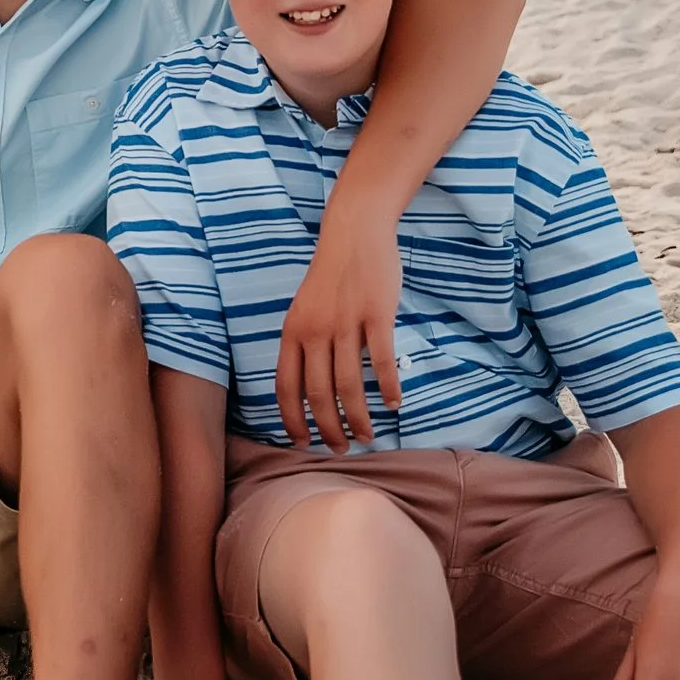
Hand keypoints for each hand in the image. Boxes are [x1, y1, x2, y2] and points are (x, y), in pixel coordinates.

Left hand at [276, 202, 400, 452]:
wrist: (354, 231)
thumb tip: (309, 387)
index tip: (303, 443)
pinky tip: (394, 404)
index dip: (293, 421)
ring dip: (358, 417)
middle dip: (328, 429)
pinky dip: (388, 388)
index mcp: (292, 331)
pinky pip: (382, 362)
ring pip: (349, 385)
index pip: (285, 388)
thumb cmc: (331, 274)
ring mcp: (346, 323)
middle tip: (341, 448)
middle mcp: (315, 330)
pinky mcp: (376, 315)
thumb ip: (305, 343)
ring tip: (367, 436)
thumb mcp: (305, 309)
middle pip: (318, 394)